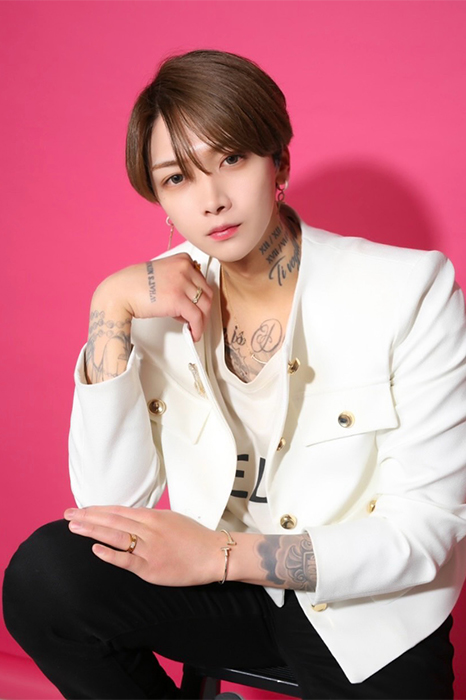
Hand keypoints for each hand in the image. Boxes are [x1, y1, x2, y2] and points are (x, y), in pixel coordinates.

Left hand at [64, 506, 224, 585]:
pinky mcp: (151, 569)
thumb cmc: (194, 537)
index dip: (97, 509)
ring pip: (116, 536)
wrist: (213, 554)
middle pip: (113, 520)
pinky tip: (96, 549)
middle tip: (68, 514)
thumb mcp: (171, 518)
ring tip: (74, 527)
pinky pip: (126, 560)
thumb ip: (148, 518)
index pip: (118, 510)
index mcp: (153, 516)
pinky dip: (110, 554)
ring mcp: (149, 549)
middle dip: (88, 516)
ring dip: (93, 530)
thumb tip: (126, 517)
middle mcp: (149, 530)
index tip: (81, 508)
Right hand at [94, 253, 212, 341]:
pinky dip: (198, 328)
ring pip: (205, 306)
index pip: (202, 281)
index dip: (200, 297)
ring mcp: (182, 283)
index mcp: (182, 260)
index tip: (196, 306)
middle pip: (207, 293)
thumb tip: (190, 297)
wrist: (119, 292)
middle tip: (196, 320)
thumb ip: (178, 279)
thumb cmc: (134, 285)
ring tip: (193, 328)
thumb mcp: (162, 273)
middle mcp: (184, 268)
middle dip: (203, 310)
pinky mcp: (178, 300)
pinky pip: (197, 317)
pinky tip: (193, 334)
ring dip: (202, 320)